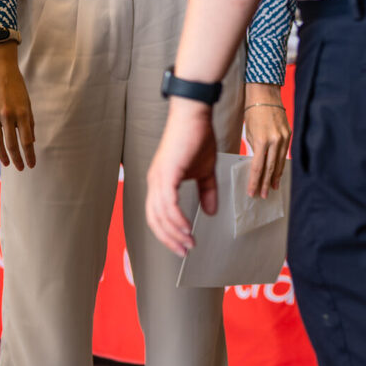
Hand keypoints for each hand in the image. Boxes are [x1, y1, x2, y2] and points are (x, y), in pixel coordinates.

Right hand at [0, 41, 35, 168]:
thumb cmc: (15, 84)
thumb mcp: (26, 101)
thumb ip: (28, 121)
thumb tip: (31, 141)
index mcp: (22, 112)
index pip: (27, 140)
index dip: (29, 155)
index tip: (32, 165)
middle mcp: (8, 114)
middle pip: (12, 144)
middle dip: (18, 159)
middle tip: (21, 168)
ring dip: (3, 155)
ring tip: (8, 164)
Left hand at [146, 98, 218, 255]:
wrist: (194, 114)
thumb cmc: (197, 137)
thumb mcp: (204, 170)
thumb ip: (207, 191)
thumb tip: (211, 212)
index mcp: (160, 182)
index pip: (157, 215)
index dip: (167, 233)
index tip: (182, 245)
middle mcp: (155, 182)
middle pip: (154, 220)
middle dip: (168, 239)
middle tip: (183, 252)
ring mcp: (158, 178)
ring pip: (160, 215)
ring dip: (175, 233)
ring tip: (189, 243)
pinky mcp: (166, 173)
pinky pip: (168, 204)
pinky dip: (177, 219)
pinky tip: (187, 228)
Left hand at [241, 84, 290, 198]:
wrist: (265, 94)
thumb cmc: (253, 111)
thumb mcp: (250, 132)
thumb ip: (255, 149)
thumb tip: (258, 163)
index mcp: (262, 140)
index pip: (257, 166)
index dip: (255, 181)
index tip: (252, 191)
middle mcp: (275, 140)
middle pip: (270, 167)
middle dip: (266, 183)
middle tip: (263, 195)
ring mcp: (284, 137)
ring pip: (280, 162)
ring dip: (275, 176)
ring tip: (272, 187)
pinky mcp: (289, 134)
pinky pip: (285, 153)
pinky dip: (281, 164)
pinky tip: (278, 172)